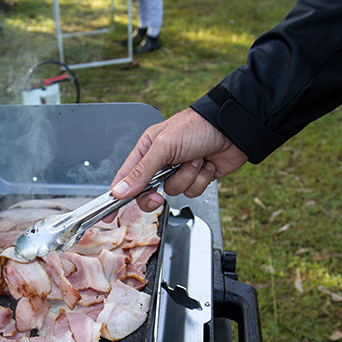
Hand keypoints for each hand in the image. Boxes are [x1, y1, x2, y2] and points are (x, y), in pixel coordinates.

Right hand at [110, 107, 248, 210]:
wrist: (232, 129)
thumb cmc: (197, 126)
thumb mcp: (164, 146)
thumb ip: (141, 171)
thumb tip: (120, 190)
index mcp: (147, 149)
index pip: (125, 177)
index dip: (117, 196)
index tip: (108, 215)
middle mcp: (161, 161)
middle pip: (147, 192)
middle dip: (156, 193)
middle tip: (160, 192)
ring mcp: (179, 170)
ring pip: (174, 191)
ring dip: (186, 178)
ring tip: (195, 159)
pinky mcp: (196, 178)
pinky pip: (192, 191)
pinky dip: (200, 179)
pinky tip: (206, 164)